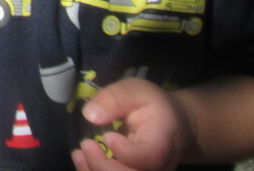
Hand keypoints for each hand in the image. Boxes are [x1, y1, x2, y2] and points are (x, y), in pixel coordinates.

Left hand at [71, 77, 191, 170]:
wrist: (175, 126)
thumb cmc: (153, 106)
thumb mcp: (136, 91)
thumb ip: (114, 99)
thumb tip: (90, 115)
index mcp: (162, 142)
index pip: (148, 157)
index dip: (125, 152)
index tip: (108, 136)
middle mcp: (159, 167)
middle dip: (102, 165)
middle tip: (86, 144)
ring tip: (78, 155)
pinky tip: (82, 161)